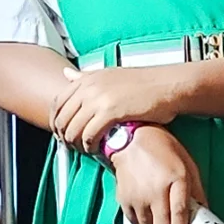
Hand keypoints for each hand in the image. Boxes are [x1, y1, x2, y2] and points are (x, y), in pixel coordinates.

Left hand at [49, 64, 185, 153]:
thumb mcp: (110, 74)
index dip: (56, 121)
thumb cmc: (143, 83)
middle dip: (64, 135)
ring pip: (73, 129)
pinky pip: (89, 134)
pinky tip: (96, 149)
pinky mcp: (111, 112)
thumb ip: (86, 77)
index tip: (62, 132)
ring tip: (84, 149)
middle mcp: (89, 87)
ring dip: (76, 143)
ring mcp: (99, 99)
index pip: (58, 102)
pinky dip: (89, 145)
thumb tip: (66, 75)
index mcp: (87, 78)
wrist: (167, 85)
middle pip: (63, 118)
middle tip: (71, 145)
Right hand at [112, 127, 205, 223]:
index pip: (179, 214)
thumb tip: (203, 211)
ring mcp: (138, 195)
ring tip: (159, 221)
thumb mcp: (187, 163)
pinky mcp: (124, 198)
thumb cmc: (162, 148)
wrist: (130, 138)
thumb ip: (196, 189)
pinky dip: (142, 223)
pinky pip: (135, 222)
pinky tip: (147, 213)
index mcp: (176, 178)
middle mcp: (156, 189)